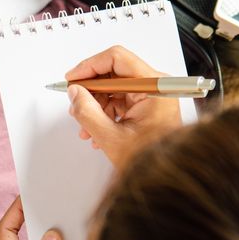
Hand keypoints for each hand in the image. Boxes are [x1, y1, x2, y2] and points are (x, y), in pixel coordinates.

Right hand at [64, 45, 183, 166]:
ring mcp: (152, 97)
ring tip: (86, 127)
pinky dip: (106, 113)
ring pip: (115, 89)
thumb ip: (87, 111)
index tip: (73, 78)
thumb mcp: (111, 137)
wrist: (165, 180)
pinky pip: (121, 101)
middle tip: (75, 103)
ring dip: (96, 106)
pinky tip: (97, 131)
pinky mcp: (148, 107)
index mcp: (154, 87)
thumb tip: (75, 92)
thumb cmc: (150, 161)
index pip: (117, 60)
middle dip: (91, 91)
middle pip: (114, 74)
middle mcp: (156, 87)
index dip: (90, 66)